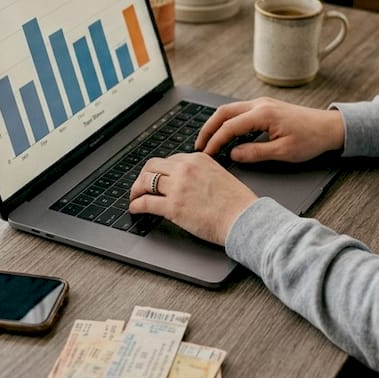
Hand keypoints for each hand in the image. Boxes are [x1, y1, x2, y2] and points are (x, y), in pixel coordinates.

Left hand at [129, 153, 256, 245]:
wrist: (244, 218)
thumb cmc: (237, 203)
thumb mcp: (219, 176)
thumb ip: (201, 174)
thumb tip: (186, 184)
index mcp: (198, 159)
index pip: (170, 160)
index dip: (160, 171)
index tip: (157, 179)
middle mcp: (185, 168)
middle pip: (152, 166)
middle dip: (143, 177)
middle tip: (141, 187)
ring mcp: (178, 187)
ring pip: (145, 181)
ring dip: (136, 190)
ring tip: (135, 198)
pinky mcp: (173, 206)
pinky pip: (145, 202)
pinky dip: (136, 205)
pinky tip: (135, 209)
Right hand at [195, 97, 344, 163]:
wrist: (329, 127)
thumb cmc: (311, 139)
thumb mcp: (283, 152)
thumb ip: (255, 153)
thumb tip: (233, 154)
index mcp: (263, 114)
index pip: (229, 126)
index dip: (215, 141)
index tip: (206, 154)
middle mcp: (260, 104)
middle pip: (223, 112)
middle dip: (208, 128)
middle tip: (198, 145)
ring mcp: (262, 103)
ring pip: (230, 110)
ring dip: (216, 124)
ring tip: (208, 140)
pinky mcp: (265, 107)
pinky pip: (239, 111)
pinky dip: (227, 121)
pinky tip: (226, 134)